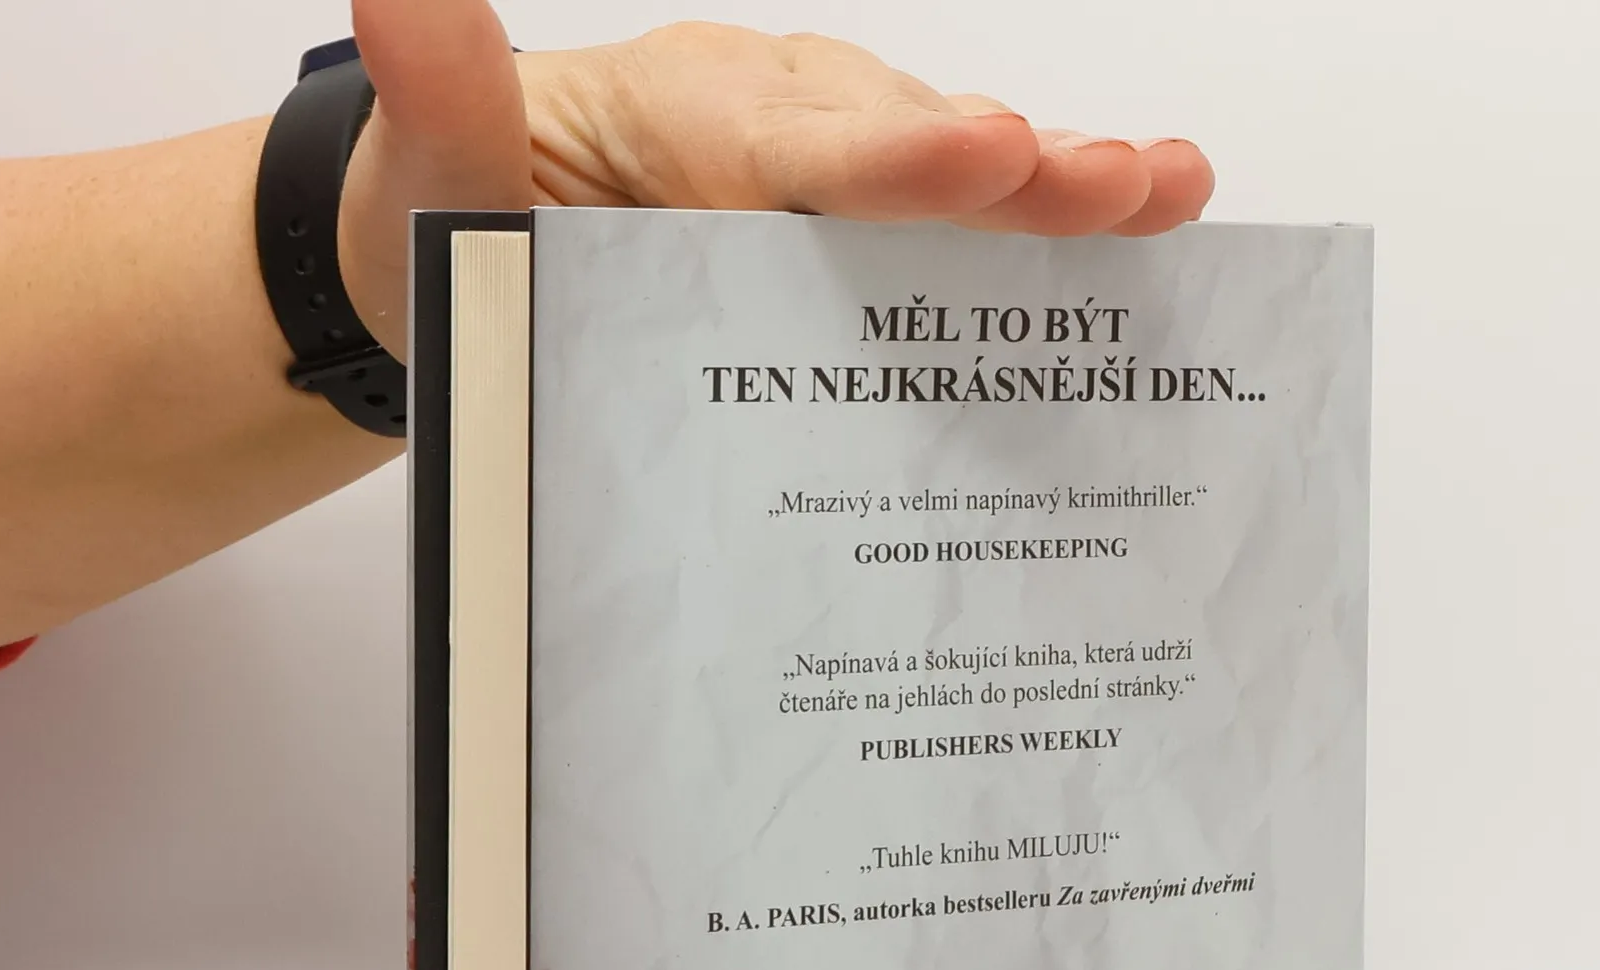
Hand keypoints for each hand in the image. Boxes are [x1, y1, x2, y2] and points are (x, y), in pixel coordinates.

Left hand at [341, 0, 1213, 358]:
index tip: (985, 155)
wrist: (483, 230)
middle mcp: (781, 126)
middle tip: (1128, 186)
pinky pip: (956, 220)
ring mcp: (833, 169)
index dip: (899, 160)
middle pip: (914, 150)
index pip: (804, 148)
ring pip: (954, 175)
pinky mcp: (860, 216)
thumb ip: (443, 103)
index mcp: (686, 122)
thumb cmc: (465, 210)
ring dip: (1064, 191)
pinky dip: (1043, 231)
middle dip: (1026, 173)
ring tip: (1167, 195)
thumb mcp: (432, 172)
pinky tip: (1136, 237)